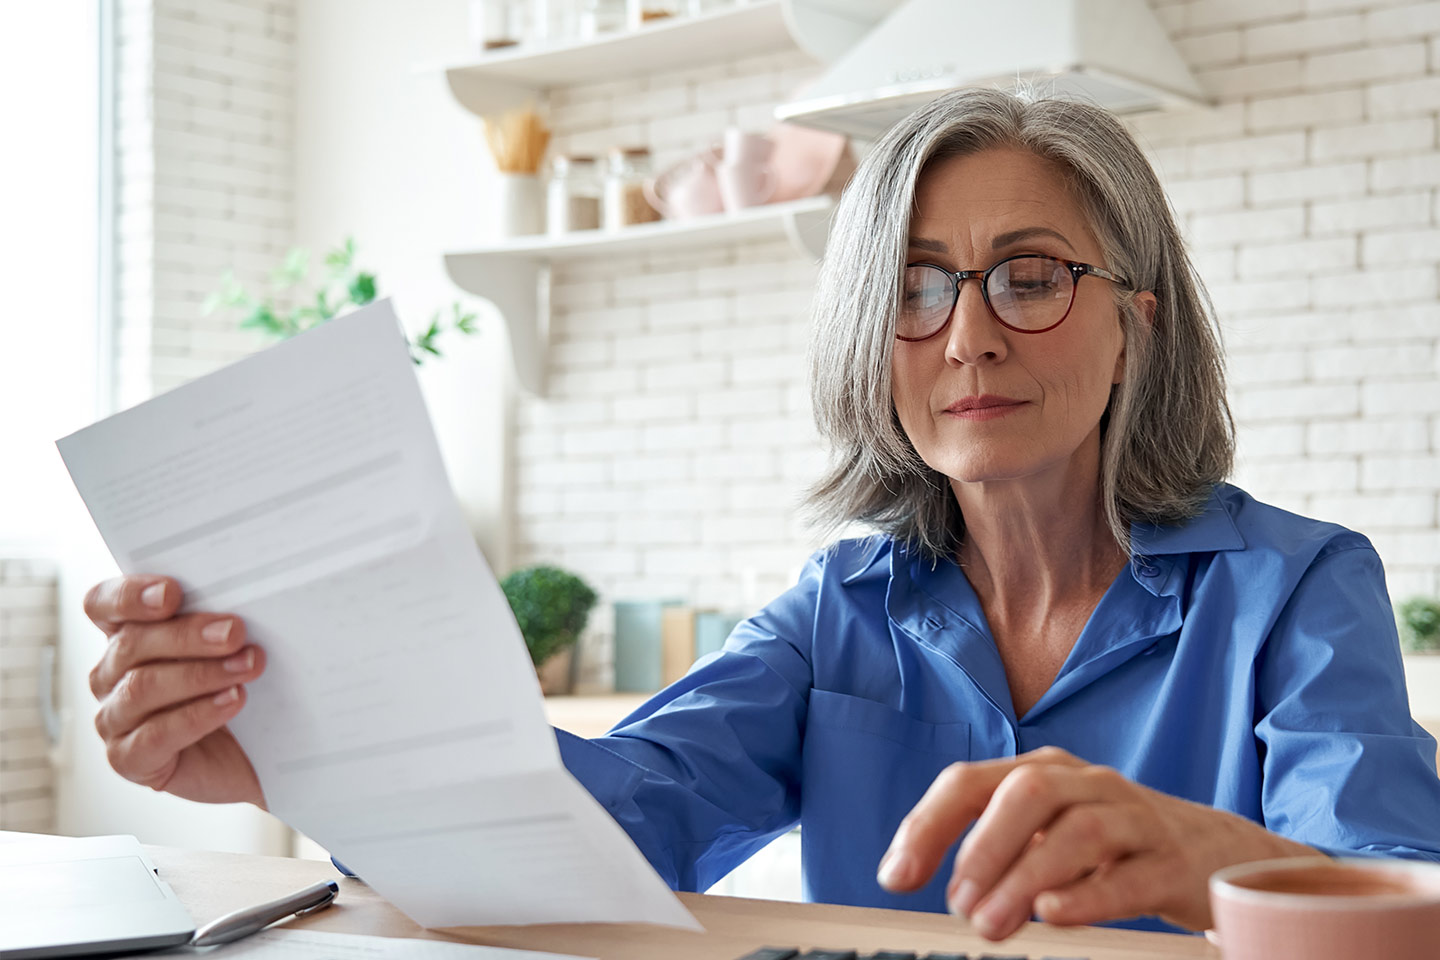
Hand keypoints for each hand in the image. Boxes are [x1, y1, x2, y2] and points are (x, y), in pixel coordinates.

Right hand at [85, 575, 266, 807]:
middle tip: (235, 632)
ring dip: (201, 674)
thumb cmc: (233, 688)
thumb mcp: (225, 648)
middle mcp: (110, 676)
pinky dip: (198, 715)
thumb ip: (217, 621)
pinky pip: (155, 735)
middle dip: (188, 635)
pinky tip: (232, 701)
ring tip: (247, 667)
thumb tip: (237, 603)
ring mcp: (114, 719)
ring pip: (142, 688)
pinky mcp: (128, 759)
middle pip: (131, 644)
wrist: (249, 755)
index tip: (172, 593)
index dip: (129, 596)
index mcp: (125, 636)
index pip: (103, 605)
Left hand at [876, 746, 1315, 939]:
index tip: (895, 876)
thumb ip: (991, 848)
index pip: (970, 782)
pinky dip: (1089, 895)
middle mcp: (1085, 784)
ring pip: (1078, 831)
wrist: (1214, 850)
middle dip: (982, 846)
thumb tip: (927, 881)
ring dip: (1026, 877)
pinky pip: (1132, 874)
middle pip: (1026, 792)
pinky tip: (1053, 914)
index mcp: (1042, 772)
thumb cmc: (1112, 843)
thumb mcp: (1045, 832)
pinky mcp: (1172, 862)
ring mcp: (1133, 818)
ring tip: (992, 922)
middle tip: (957, 903)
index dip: (927, 826)